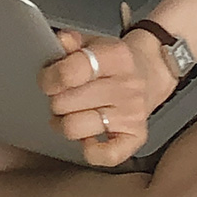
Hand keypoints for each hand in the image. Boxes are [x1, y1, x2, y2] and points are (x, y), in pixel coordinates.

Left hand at [38, 11, 178, 165]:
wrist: (149, 73)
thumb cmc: (115, 62)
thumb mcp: (93, 43)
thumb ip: (72, 41)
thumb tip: (61, 41)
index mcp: (117, 57)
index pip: (73, 71)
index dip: (50, 78)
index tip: (47, 81)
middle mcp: (127, 86)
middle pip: (66, 102)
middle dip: (56, 100)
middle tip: (61, 96)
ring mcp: (132, 113)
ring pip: (75, 128)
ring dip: (64, 123)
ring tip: (69, 114)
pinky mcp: (135, 136)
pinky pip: (105, 155)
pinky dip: (90, 150)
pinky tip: (89, 136)